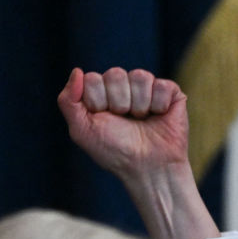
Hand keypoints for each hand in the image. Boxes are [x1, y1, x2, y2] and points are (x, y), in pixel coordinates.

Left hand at [57, 67, 218, 238]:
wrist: (146, 167)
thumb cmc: (113, 151)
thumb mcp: (82, 130)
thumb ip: (68, 101)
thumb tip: (77, 71)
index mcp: (100, 93)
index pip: (92, 79)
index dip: (97, 101)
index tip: (103, 121)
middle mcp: (122, 87)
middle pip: (115, 74)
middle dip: (117, 103)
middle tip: (124, 121)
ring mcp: (146, 88)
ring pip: (139, 76)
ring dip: (138, 105)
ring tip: (141, 120)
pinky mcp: (170, 92)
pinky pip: (161, 85)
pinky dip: (158, 106)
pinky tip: (158, 116)